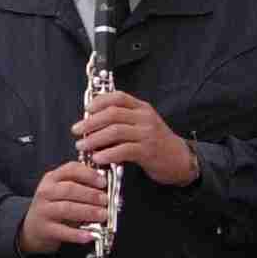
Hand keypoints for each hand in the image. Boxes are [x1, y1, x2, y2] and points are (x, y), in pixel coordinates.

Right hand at [19, 160, 107, 254]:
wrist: (32, 228)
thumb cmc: (53, 207)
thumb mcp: (61, 191)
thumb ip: (79, 186)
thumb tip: (104, 190)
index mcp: (52, 178)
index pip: (70, 169)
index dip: (89, 174)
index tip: (103, 181)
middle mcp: (46, 192)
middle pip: (69, 189)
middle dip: (91, 194)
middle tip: (106, 200)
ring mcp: (43, 210)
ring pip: (67, 208)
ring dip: (88, 211)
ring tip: (102, 215)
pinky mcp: (44, 229)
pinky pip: (63, 231)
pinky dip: (78, 234)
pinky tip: (90, 235)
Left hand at [73, 90, 199, 186]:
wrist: (180, 160)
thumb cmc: (157, 143)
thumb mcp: (143, 125)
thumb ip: (124, 120)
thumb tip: (95, 122)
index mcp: (142, 108)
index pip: (118, 97)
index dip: (99, 101)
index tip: (86, 109)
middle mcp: (144, 118)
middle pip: (112, 114)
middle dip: (91, 122)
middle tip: (76, 130)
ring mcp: (147, 134)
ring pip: (115, 131)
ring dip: (95, 138)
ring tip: (82, 145)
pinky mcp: (147, 151)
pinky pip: (123, 150)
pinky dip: (107, 154)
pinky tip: (98, 158)